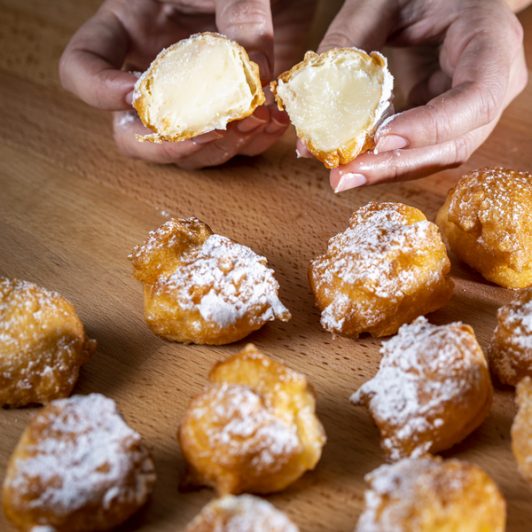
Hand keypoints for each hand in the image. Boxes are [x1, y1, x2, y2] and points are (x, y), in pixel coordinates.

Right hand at [59, 0, 314, 168]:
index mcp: (132, 32)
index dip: (98, 90)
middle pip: (132, 133)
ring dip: (218, 149)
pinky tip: (273, 122)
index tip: (133, 94)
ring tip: (256, 121)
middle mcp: (155, 77)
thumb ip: (239, 17)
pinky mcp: (229, 116)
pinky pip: (230, 146)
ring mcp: (192, 103)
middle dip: (166, 146)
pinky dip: (252, 144)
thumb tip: (255, 74)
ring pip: (184, 151)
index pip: (83, 69)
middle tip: (208, 133)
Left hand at [304, 0, 526, 191]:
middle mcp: (497, 83)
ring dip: (388, 170)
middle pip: (456, 143)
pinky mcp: (452, 122)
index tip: (382, 139)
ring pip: (439, 156)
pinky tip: (355, 164)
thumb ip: (348, 42)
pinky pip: (424, 150)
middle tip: (346, 176)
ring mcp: (476, 108)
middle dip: (397, 165)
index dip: (431, 126)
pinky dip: (388, 160)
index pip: (476, 98)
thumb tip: (309, 107)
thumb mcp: (380, 3)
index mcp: (492, 41)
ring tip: (343, 175)